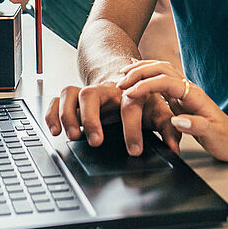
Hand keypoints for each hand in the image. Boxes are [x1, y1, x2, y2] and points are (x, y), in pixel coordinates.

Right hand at [44, 81, 179, 154]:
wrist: (124, 77)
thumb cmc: (140, 98)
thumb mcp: (156, 110)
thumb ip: (167, 127)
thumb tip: (175, 147)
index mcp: (127, 91)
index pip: (129, 106)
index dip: (132, 129)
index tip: (134, 151)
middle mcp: (104, 89)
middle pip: (91, 94)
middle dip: (92, 119)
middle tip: (96, 141)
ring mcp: (86, 93)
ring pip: (70, 93)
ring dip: (68, 115)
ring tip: (74, 136)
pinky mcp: (73, 99)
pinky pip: (56, 100)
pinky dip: (52, 113)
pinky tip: (54, 130)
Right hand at [117, 60, 227, 162]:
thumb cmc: (225, 139)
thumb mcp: (212, 135)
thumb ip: (196, 126)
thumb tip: (177, 120)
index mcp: (194, 95)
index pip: (166, 82)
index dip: (146, 85)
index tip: (130, 93)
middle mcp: (188, 90)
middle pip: (162, 69)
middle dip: (140, 72)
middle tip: (121, 81)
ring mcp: (184, 93)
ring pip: (160, 72)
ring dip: (141, 71)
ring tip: (123, 76)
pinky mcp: (180, 99)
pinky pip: (160, 82)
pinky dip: (146, 79)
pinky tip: (136, 82)